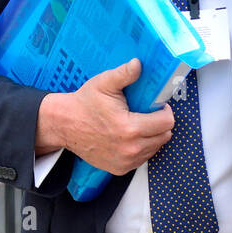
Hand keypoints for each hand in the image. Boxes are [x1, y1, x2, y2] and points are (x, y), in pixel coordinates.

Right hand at [36, 59, 173, 175]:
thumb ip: (124, 74)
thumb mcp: (104, 83)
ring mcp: (125, 162)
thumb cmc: (85, 103)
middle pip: (164, 136)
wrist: (65, 125)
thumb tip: (139, 64)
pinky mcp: (120, 168)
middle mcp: (130, 149)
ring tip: (139, 123)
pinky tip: (131, 136)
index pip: (166, 123)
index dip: (165, 111)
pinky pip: (142, 158)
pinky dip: (142, 147)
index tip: (157, 105)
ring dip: (152, 136)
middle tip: (148, 113)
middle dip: (160, 123)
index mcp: (129, 128)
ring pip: (155, 148)